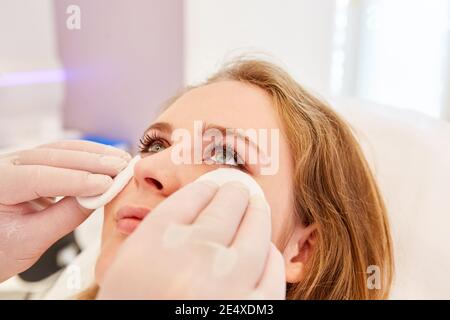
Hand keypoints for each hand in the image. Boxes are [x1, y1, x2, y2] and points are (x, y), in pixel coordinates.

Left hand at [0, 140, 130, 281]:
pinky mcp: (33, 163)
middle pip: (53, 156)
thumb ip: (66, 217)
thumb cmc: (2, 249)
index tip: (107, 184)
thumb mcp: (32, 241)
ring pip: (60, 149)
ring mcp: (19, 161)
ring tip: (120, 161)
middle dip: (92, 161)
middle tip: (122, 168)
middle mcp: (6, 165)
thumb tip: (100, 197)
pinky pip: (62, 154)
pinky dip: (87, 156)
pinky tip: (105, 158)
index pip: (40, 177)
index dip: (77, 180)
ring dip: (94, 154)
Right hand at [98, 180, 285, 298]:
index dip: (208, 186)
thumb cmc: (135, 307)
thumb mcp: (128, 269)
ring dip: (256, 213)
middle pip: (227, 202)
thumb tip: (198, 202)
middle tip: (239, 190)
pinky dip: (269, 255)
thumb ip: (158, 233)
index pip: (194, 194)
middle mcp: (191, 256)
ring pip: (255, 227)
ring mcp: (227, 284)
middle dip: (234, 193)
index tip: (215, 185)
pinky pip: (271, 267)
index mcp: (154, 242)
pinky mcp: (252, 311)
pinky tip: (262, 252)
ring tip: (255, 208)